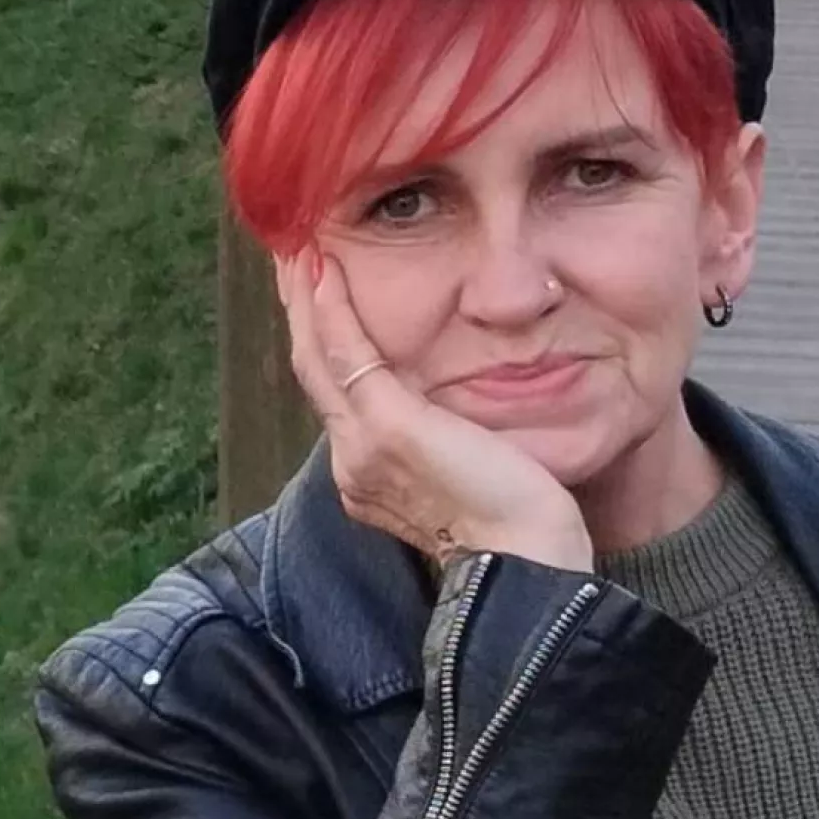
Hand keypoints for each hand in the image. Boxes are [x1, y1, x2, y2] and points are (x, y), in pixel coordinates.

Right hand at [275, 249, 593, 573]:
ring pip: (317, 358)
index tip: (319, 299)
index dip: (323, 345)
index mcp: (370, 477)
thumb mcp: (471, 476)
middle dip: (300, 314)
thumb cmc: (517, 529)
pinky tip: (324, 269)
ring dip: (305, 300)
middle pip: (313, 372)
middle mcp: (353, 462)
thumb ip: (450, 445)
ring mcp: (362, 445)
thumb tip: (462, 420)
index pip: (337, 397)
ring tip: (298, 254)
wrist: (525, 565)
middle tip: (292, 261)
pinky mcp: (386, 427)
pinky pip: (345, 352)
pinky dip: (329, 308)